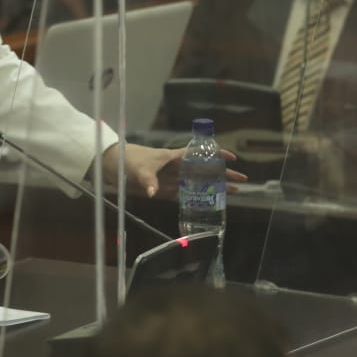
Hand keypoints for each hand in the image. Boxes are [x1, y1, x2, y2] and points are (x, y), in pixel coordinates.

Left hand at [103, 143, 245, 197]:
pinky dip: (197, 198)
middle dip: (222, 174)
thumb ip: (148, 180)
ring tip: (233, 192)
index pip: (199, 154)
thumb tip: (152, 192)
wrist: (114, 166)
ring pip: (198, 183)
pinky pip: (184, 195)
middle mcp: (176, 168)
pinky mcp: (164, 190)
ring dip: (214, 187)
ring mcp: (171, 179)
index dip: (216, 154)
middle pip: (204, 170)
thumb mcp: (140, 169)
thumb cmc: (129, 160)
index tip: (233, 158)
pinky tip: (208, 203)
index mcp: (174, 157)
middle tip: (242, 180)